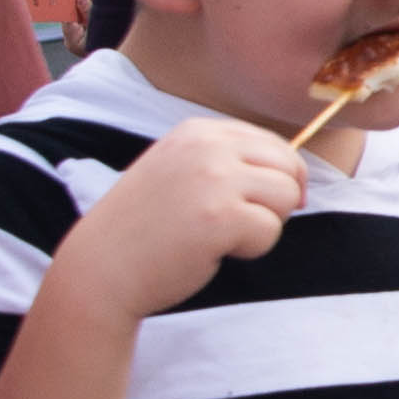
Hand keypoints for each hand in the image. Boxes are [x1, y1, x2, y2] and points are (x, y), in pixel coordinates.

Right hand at [51, 110, 308, 317]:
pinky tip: (215, 251)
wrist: (102, 267)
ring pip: (286, 197)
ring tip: (222, 236)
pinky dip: (252, 249)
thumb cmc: (145, 228)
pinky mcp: (220, 217)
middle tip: (242, 223)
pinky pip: (271, 231)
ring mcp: (214, 179)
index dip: (280, 176)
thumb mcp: (180, 171)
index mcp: (197, 131)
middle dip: (278, 200)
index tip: (261, 202)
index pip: (272, 142)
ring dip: (264, 225)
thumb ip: (227, 162)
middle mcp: (207, 146)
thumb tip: (296, 176)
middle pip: (288, 166)